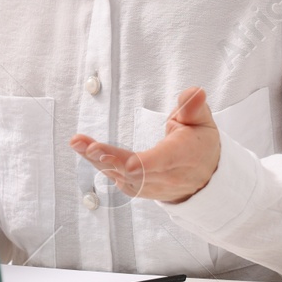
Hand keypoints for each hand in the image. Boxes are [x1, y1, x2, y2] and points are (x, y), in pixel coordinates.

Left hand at [68, 86, 220, 203]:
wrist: (203, 179)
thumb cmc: (199, 144)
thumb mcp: (202, 122)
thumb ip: (194, 107)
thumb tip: (194, 92)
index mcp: (184, 156)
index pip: (166, 161)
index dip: (148, 164)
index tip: (131, 164)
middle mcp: (167, 176)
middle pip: (137, 172)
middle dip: (113, 160)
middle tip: (90, 148)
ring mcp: (151, 186)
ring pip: (122, 176)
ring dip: (98, 160)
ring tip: (78, 143)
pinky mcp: (138, 188)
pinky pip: (116, 178)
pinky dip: (99, 165)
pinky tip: (83, 150)